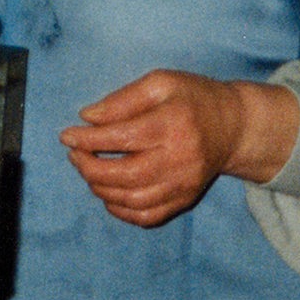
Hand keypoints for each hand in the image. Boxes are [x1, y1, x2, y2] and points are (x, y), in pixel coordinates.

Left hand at [59, 70, 247, 226]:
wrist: (233, 126)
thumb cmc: (192, 97)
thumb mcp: (160, 82)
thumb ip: (123, 98)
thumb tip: (88, 117)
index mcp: (171, 124)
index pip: (122, 138)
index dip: (89, 139)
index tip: (66, 136)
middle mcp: (179, 159)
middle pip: (126, 175)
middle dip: (90, 168)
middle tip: (73, 156)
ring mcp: (183, 185)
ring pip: (134, 200)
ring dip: (101, 189)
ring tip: (86, 170)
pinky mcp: (185, 200)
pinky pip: (149, 216)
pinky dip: (122, 211)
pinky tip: (107, 194)